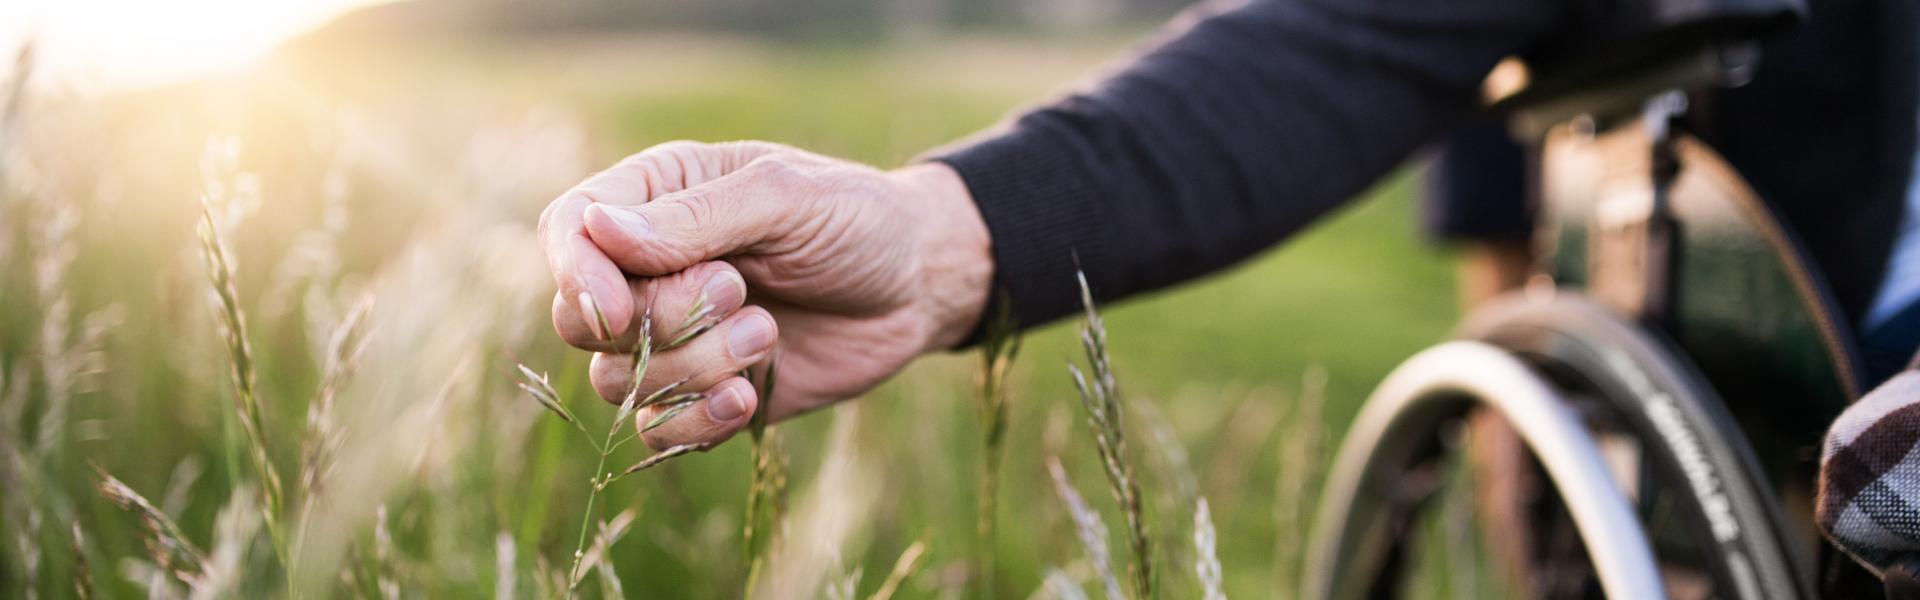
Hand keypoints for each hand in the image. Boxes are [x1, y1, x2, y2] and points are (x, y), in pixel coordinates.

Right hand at [538, 141, 992, 449]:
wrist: (918, 285)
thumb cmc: (856, 219)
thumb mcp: (786, 198)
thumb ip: (696, 217)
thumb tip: (598, 231)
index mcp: (657, 197)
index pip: (568, 230)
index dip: (576, 275)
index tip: (619, 311)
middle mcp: (649, 267)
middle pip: (581, 318)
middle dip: (656, 320)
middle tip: (736, 289)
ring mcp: (673, 336)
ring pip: (618, 381)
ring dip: (692, 367)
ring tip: (766, 333)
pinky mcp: (703, 392)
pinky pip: (658, 430)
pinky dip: (696, 422)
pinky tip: (746, 396)